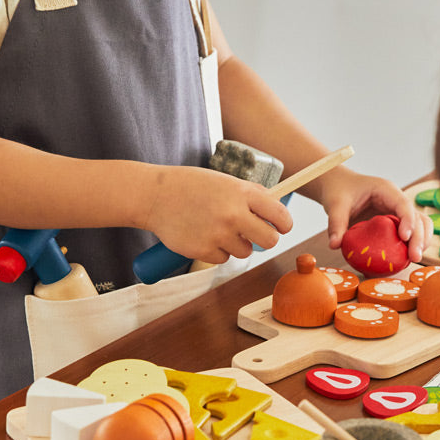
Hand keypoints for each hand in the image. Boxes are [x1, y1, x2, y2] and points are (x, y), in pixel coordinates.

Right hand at [142, 166, 292, 264]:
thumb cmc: (192, 186)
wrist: (155, 196)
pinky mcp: (203, 250)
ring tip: (218, 228)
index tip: (282, 227)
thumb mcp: (225, 181)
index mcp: (242, 193)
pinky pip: (223, 258)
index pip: (280, 215)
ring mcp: (218, 234)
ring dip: (237, 244)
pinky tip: (202, 235)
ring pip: (246, 251)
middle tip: (256, 235)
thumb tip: (277, 210)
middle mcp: (233, 214)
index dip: (285, 224)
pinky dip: (216, 251)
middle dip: (266, 240)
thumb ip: (251, 195)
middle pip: (270, 240)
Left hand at [315, 168, 433, 263]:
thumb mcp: (335, 205)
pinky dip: (412, 244)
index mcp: (385, 190)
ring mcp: (398, 210)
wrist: (338, 186)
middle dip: (419, 237)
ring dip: (421, 241)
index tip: (404, 238)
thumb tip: (335, 245)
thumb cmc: (339, 190)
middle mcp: (396, 200)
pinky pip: (411, 232)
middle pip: (417, 217)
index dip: (408, 220)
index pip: (403, 204)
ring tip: (415, 258)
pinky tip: (406, 259)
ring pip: (420, 224)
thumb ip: (336, 223)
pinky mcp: (395, 222)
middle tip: (414, 257)